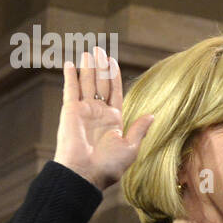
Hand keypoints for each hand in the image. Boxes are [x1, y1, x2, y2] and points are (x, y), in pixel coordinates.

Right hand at [54, 47, 153, 191]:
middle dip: (100, 66)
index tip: (112, 61)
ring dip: (87, 67)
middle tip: (98, 49)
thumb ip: (139, 129)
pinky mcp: (70, 110)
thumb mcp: (130, 147)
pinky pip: (70, 89)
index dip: (113, 76)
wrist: (85, 173)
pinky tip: (70, 63)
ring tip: (88, 51)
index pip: (114, 92)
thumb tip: (151, 115)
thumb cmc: (109, 165)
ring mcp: (83, 111)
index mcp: (113, 120)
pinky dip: (70, 76)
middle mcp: (98, 113)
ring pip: (86, 83)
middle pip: (100, 84)